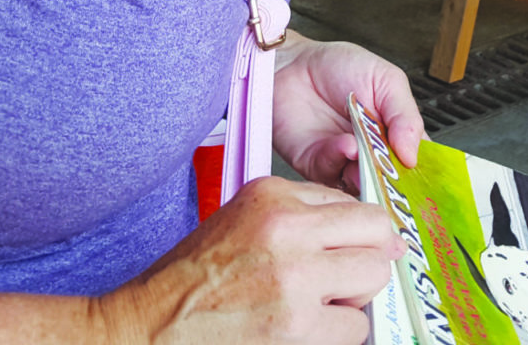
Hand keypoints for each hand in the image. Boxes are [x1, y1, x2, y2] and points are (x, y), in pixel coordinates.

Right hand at [93, 176, 399, 344]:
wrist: (150, 325)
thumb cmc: (190, 281)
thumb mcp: (241, 221)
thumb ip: (298, 217)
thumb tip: (364, 233)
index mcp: (271, 195)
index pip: (352, 202)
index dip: (360, 233)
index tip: (361, 248)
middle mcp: (286, 227)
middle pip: (377, 233)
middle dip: (369, 259)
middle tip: (349, 281)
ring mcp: (294, 275)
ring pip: (373, 277)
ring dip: (355, 299)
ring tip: (320, 307)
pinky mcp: (297, 323)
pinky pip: (355, 327)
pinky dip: (338, 334)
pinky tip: (307, 330)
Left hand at [272, 34, 424, 190]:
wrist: (292, 63)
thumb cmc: (338, 66)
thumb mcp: (387, 80)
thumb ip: (405, 116)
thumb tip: (414, 154)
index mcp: (394, 133)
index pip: (416, 162)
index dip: (422, 172)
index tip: (426, 177)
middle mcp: (371, 153)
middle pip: (392, 182)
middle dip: (395, 182)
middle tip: (397, 174)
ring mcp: (345, 162)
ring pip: (362, 185)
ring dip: (367, 175)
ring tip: (369, 156)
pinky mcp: (317, 165)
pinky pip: (332, 173)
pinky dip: (340, 160)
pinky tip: (346, 143)